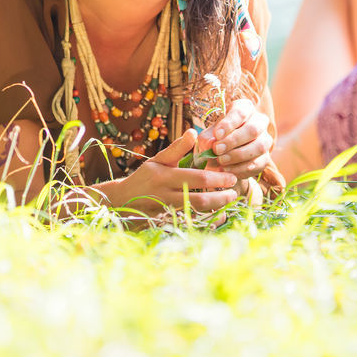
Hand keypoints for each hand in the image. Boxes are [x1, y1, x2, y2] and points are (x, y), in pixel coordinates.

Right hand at [111, 129, 238, 214]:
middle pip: (199, 201)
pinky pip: (191, 225)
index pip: (197, 178)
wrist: (122, 201)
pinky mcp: (166, 223)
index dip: (217, 179)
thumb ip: (177, 148)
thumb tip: (194, 132)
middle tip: (234, 193)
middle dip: (220, 197)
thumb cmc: (144, 177)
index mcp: (165, 176)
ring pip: (196, 215)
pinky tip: (218, 217)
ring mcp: (166, 212)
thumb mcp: (158, 159)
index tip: (231, 177)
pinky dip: (206, 222)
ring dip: (215, 210)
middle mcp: (166, 195)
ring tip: (228, 203)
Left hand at [197, 98, 273, 179]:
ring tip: (220, 161)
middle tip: (217, 150)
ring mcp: (265, 140)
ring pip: (259, 147)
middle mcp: (259, 122)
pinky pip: (257, 163)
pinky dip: (240, 168)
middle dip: (234, 140)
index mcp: (245, 109)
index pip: (241, 112)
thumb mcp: (209, 134)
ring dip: (238, 155)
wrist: (225, 155)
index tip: (217, 134)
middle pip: (253, 129)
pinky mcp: (265, 158)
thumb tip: (211, 144)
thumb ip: (207, 138)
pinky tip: (226, 170)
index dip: (229, 124)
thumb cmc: (217, 138)